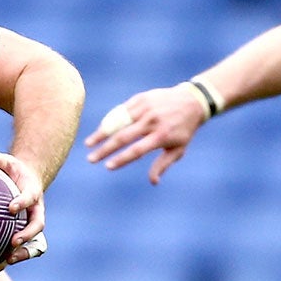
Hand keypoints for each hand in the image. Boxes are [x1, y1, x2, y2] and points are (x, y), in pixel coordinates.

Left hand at [0, 149, 44, 268]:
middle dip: (26, 236)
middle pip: (36, 227)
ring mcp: (30, 226)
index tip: (12, 207)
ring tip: (2, 264)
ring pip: (30, 244)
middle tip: (13, 243)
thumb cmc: (14, 171)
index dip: (22, 203)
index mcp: (33, 194)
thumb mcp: (7, 161)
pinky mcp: (22, 235)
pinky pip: (17, 251)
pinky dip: (6, 261)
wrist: (27, 181)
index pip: (29, 198)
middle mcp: (35, 212)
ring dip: (18, 255)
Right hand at [83, 83, 209, 183]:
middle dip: (104, 149)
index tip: (108, 167)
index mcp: (161, 136)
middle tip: (91, 159)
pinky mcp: (141, 99)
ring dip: (101, 134)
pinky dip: (110, 121)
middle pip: (123, 137)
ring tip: (88, 144)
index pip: (136, 150)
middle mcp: (151, 121)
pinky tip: (101, 130)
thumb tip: (153, 182)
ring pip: (118, 122)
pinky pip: (121, 111)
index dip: (121, 159)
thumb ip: (163, 164)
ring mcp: (145, 108)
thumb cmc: (184, 129)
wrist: (192, 100)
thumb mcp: (178, 149)